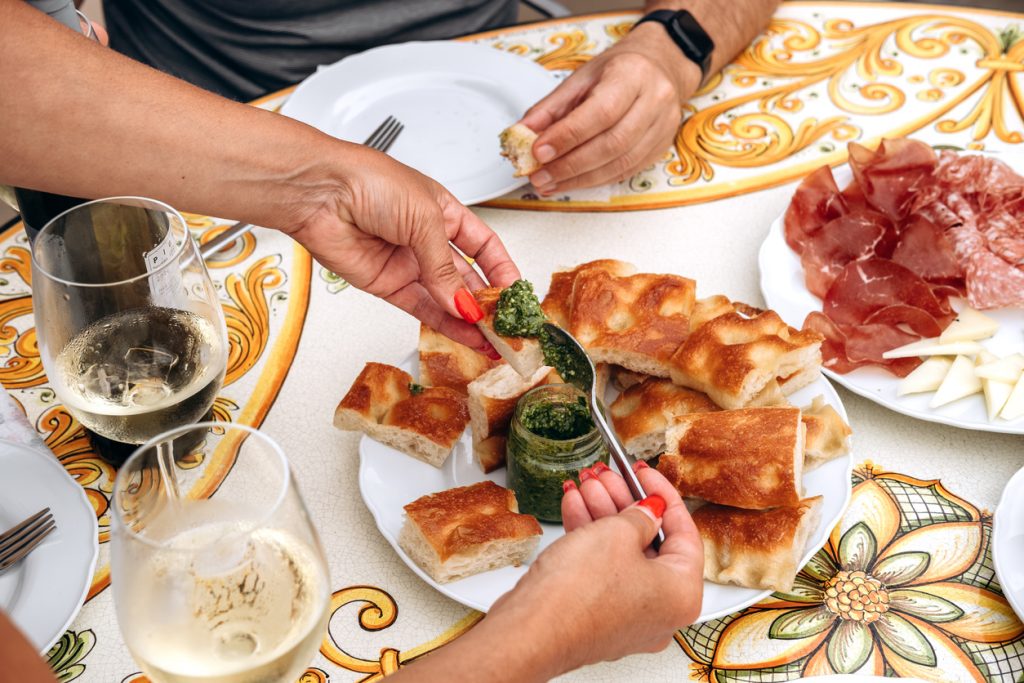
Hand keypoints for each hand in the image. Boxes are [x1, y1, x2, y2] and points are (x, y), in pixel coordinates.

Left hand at [286, 146, 518, 353]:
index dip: (501, 269)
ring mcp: (407, 263)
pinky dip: (443, 322)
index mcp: (443, 212)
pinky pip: (421, 308)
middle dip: (487, 302)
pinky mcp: (386, 284)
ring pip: (446, 298)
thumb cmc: (367, 181)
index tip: (516, 292)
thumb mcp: (424, 218)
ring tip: (491, 338)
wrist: (319, 192)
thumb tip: (464, 304)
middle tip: (505, 324)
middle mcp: (426, 239)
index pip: (483, 245)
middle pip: (466, 277)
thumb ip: (445, 267)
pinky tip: (463, 332)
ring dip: (468, 320)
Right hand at [485, 461, 703, 675]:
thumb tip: (650, 511)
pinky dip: (590, 538)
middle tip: (609, 476)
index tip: (644, 472)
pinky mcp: (599, 617)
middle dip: (624, 501)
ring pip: (622, 554)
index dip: (662, 493)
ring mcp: (629, 617)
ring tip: (585, 484)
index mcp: (682, 593)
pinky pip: (602, 570)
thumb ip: (641, 515)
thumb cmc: (578, 594)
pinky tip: (574, 507)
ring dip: (602, 514)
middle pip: (650, 541)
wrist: (531, 630)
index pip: (684, 531)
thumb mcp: (618, 533)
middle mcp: (661, 611)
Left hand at [519, 23, 700, 194]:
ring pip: (621, 164)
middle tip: (540, 175)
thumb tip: (522, 133)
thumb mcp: (581, 78)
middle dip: (571, 165)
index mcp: (632, 74)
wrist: (659, 66)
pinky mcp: (662, 147)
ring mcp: (663, 126)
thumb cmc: (618, 70)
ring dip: (581, 179)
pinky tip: (572, 182)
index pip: (601, 112)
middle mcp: (655, 100)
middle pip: (613, 143)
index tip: (539, 151)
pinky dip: (596, 180)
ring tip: (551, 183)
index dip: (568, 136)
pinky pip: (627, 172)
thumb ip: (551, 107)